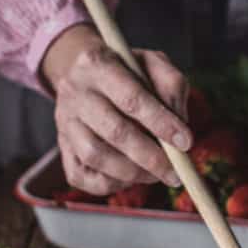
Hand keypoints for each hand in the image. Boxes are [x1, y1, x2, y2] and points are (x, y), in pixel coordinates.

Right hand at [41, 23, 191, 195]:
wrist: (84, 74)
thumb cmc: (126, 71)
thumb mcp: (152, 63)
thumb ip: (171, 86)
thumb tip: (180, 124)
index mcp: (97, 63)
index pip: (132, 98)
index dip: (161, 123)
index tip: (186, 142)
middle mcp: (74, 92)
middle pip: (114, 131)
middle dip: (151, 157)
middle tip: (175, 172)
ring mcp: (64, 121)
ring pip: (95, 156)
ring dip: (132, 173)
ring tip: (156, 175)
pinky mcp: (62, 146)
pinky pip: (80, 176)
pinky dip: (110, 183)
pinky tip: (130, 178)